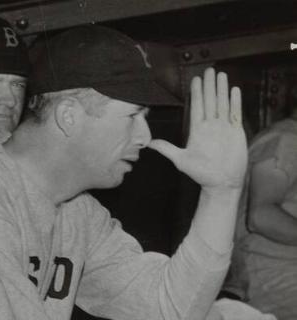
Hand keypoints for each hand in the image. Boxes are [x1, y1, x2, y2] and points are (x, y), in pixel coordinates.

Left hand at [149, 68, 247, 190]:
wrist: (220, 183)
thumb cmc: (201, 173)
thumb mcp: (180, 160)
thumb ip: (166, 149)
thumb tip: (150, 144)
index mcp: (198, 131)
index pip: (197, 107)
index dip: (196, 93)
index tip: (195, 80)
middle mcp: (211, 126)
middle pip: (210, 101)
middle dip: (209, 85)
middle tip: (208, 70)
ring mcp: (223, 128)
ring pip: (222, 104)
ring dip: (221, 89)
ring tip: (220, 75)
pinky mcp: (235, 132)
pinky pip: (235, 114)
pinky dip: (235, 102)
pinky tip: (235, 90)